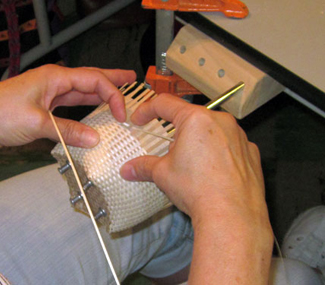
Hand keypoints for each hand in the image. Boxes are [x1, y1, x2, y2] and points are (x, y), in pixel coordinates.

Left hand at [0, 65, 135, 163]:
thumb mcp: (38, 123)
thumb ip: (68, 131)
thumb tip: (95, 139)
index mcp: (55, 78)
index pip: (94, 81)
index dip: (113, 96)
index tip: (122, 115)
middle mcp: (55, 83)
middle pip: (91, 80)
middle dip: (113, 80)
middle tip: (132, 80)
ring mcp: (50, 96)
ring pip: (82, 94)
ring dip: (101, 96)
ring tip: (120, 96)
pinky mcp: (45, 110)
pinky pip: (72, 109)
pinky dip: (86, 113)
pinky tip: (95, 117)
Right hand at [120, 94, 272, 283]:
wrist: (231, 216)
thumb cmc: (196, 189)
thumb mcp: (163, 175)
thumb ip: (144, 167)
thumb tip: (127, 170)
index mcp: (195, 120)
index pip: (165, 104)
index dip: (147, 110)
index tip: (139, 120)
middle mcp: (220, 121)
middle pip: (190, 119)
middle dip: (176, 134)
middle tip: (169, 154)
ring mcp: (239, 136)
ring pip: (211, 132)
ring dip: (198, 143)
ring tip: (193, 169)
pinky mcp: (251, 153)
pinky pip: (229, 146)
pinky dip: (219, 154)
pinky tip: (213, 174)